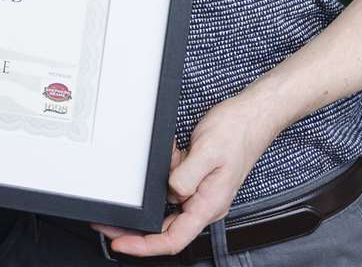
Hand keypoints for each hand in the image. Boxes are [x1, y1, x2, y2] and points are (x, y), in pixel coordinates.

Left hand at [92, 96, 275, 256]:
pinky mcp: (197, 180)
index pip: (173, 239)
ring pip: (167, 204)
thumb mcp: (208, 152)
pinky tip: (169, 155)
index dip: (144, 246)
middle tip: (109, 223)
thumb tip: (170, 193)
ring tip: (147, 173)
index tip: (120, 243)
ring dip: (152, 192)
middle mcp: (204, 203)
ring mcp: (200, 193)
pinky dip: (163, 174)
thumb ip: (186, 176)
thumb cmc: (238, 133)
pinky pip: (173, 185)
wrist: (252, 116)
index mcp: (208, 205)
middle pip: (165, 228)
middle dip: (136, 227)